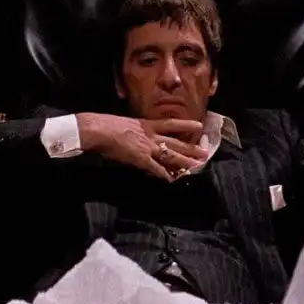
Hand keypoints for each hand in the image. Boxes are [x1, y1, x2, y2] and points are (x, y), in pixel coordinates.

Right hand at [76, 113, 207, 180]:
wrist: (98, 130)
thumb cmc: (106, 125)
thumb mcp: (125, 124)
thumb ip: (136, 131)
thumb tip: (139, 138)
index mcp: (146, 124)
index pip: (171, 124)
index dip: (185, 125)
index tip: (198, 126)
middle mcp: (150, 135)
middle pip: (175, 142)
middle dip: (191, 148)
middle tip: (204, 153)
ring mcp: (147, 147)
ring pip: (170, 155)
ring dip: (185, 162)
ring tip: (197, 166)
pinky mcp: (140, 159)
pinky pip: (156, 168)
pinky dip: (164, 174)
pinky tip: (172, 180)